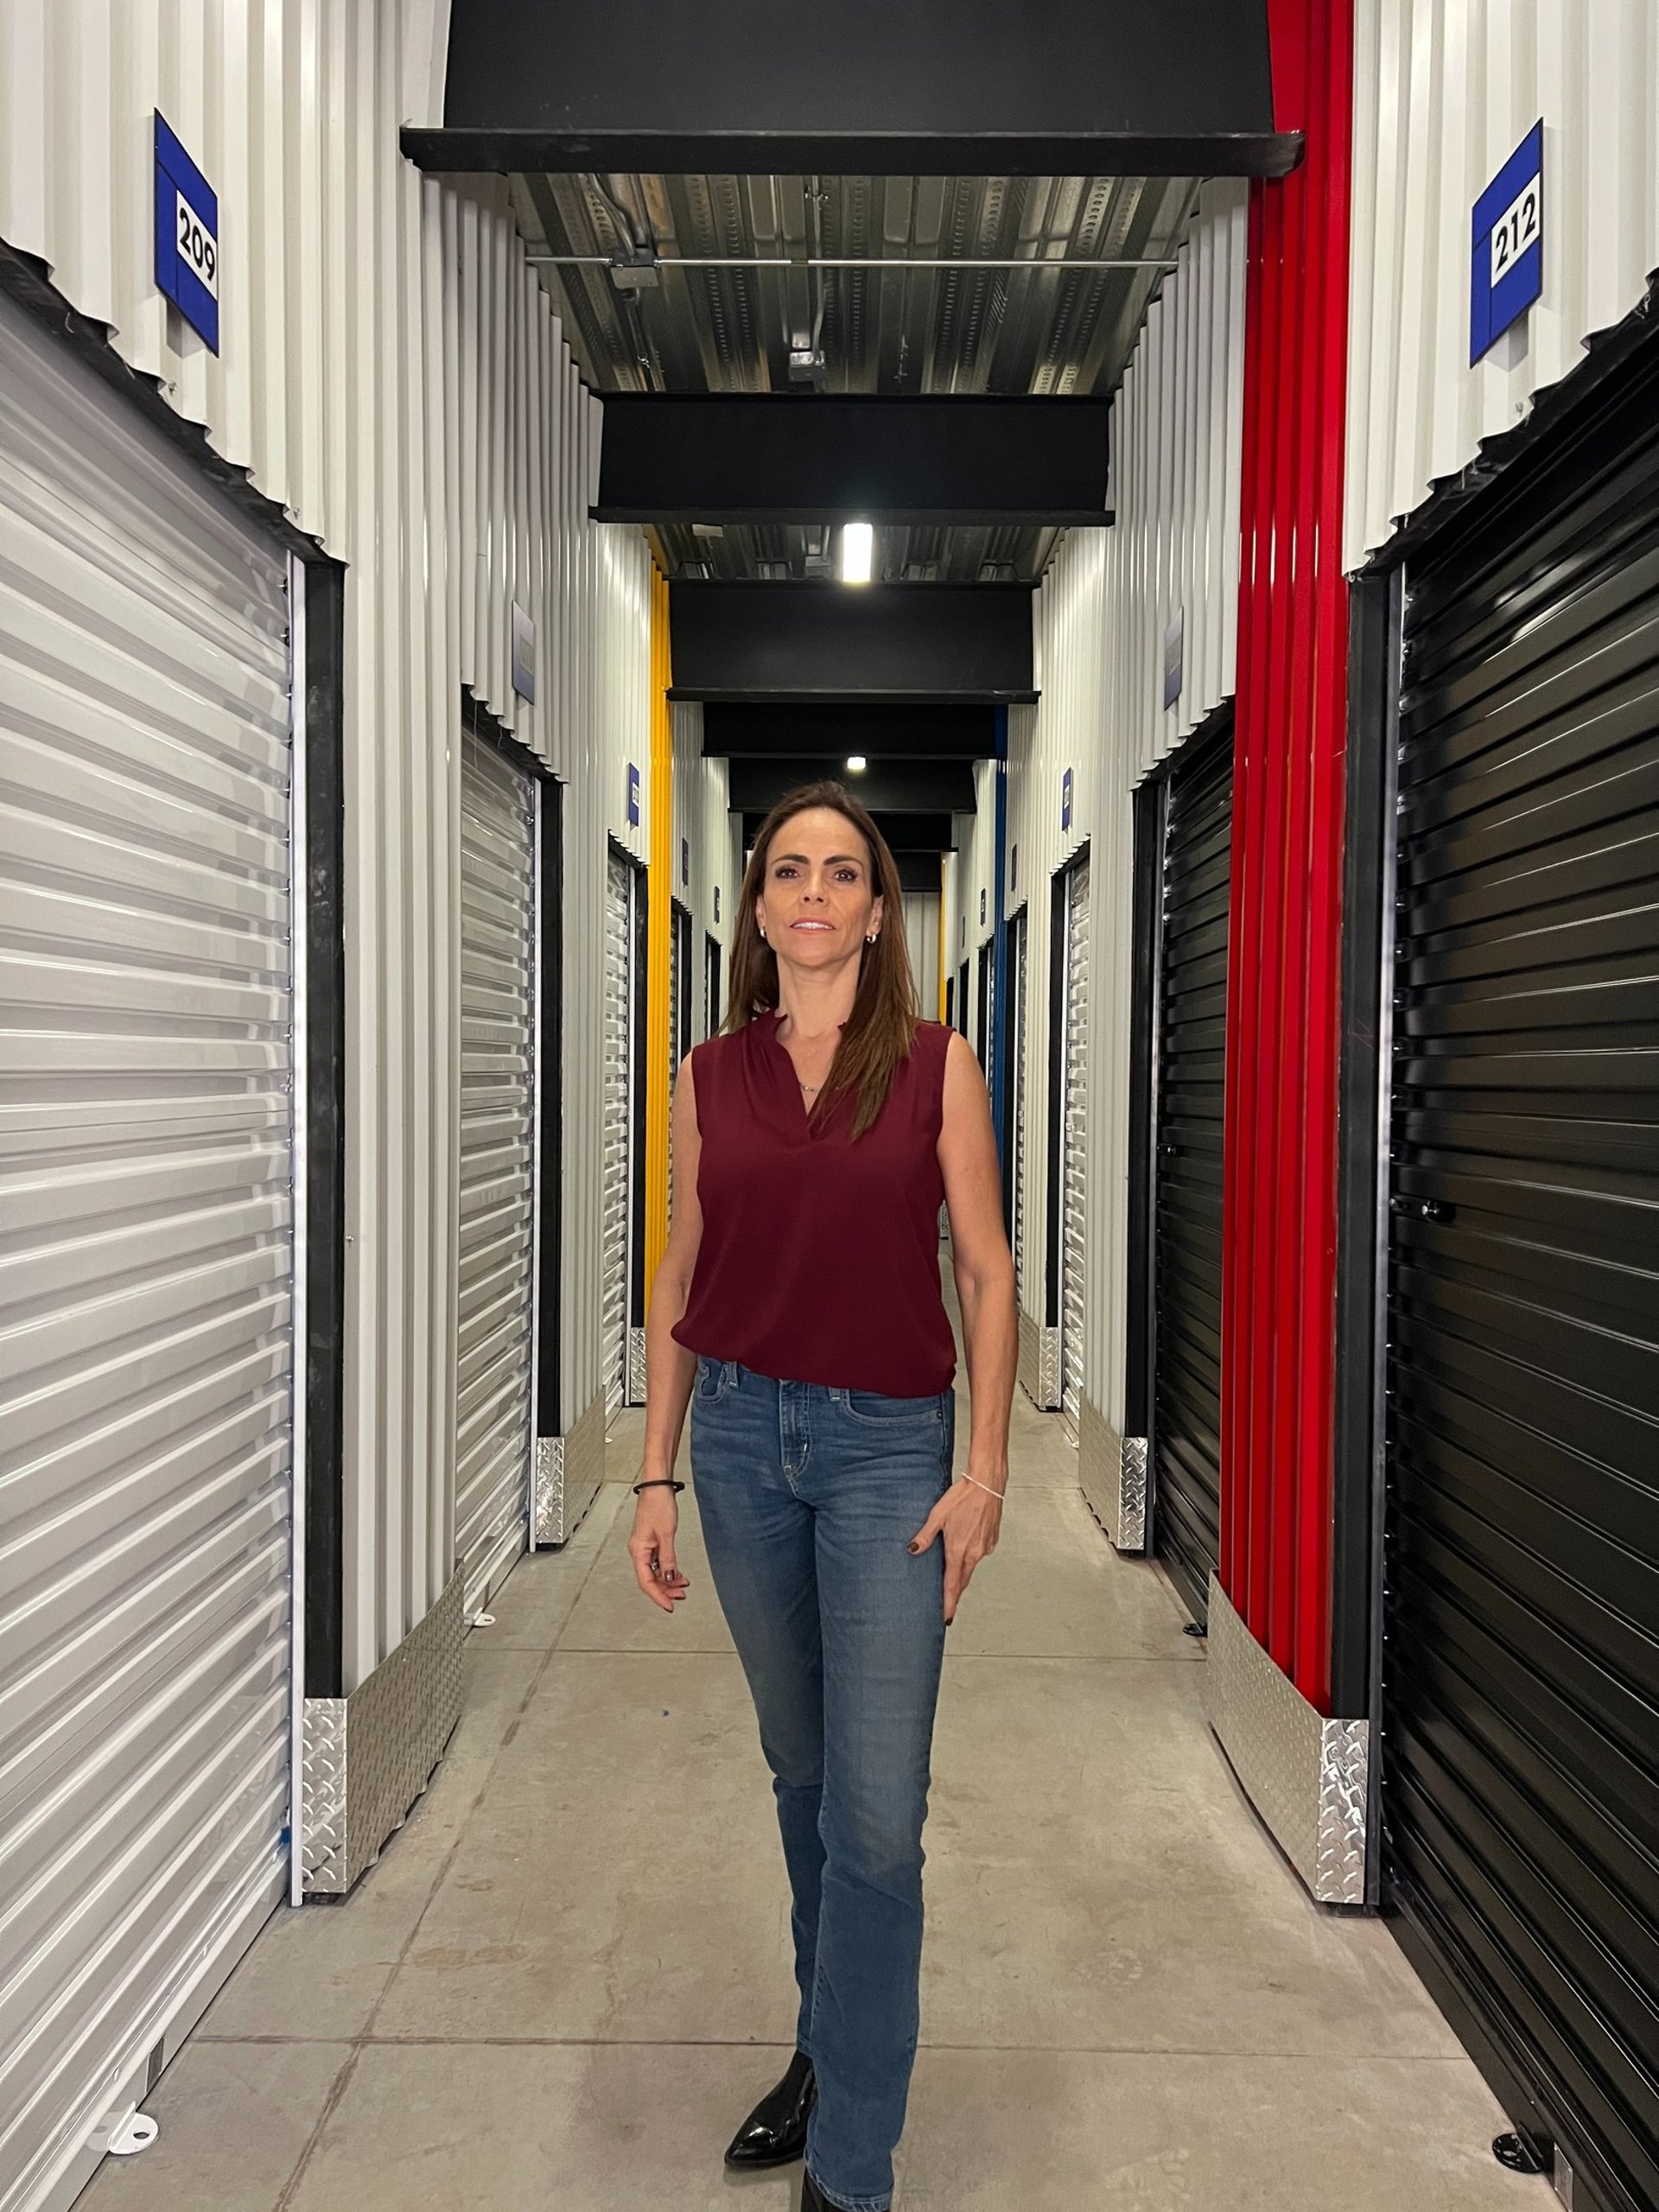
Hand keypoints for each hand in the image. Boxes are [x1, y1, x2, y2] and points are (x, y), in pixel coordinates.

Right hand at [628, 1486, 690, 1613]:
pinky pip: (657, 1562)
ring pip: (654, 1572)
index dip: (658, 1596)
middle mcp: (638, 1550)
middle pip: (650, 1579)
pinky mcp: (650, 1541)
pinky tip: (678, 1573)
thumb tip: (668, 1578)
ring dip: (668, 1580)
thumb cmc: (658, 1504)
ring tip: (683, 1585)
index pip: (646, 1582)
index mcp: (638, 1550)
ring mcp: (644, 1546)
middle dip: (666, 1590)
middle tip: (682, 1596)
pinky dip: (668, 1569)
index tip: (670, 1606)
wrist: (657, 1486)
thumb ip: (668, 1559)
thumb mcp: (666, 1534)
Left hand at [907, 1475, 1003, 1622]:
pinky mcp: (992, 1540)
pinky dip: (971, 1559)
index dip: (948, 1603)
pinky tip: (965, 1553)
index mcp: (958, 1551)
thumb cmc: (962, 1497)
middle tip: (947, 1606)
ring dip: (962, 1576)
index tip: (946, 1618)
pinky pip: (979, 1555)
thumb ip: (925, 1536)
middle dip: (955, 1594)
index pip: (952, 1585)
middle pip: (963, 1581)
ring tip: (953, 1582)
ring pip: (971, 1567)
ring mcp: (985, 1547)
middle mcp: (974, 1553)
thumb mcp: (937, 1515)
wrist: (987, 1484)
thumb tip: (912, 1550)